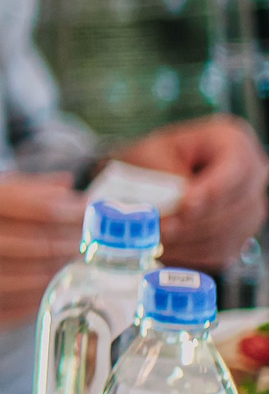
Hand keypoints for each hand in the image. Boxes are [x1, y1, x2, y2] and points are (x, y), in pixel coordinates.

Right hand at [0, 175, 85, 341]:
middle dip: (80, 239)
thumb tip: (62, 185)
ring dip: (67, 267)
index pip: (44, 205)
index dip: (77, 209)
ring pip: (47, 274)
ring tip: (74, 260)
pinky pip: (30, 304)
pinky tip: (47, 283)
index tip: (94, 210)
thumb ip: (7, 189)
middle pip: (52, 240)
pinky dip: (46, 293)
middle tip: (95, 238)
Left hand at [114, 115, 268, 268]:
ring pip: (231, 231)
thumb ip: (166, 178)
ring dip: (190, 240)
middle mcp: (250, 172)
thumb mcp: (148, 157)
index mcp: (231, 140)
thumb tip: (181, 204)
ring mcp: (249, 205)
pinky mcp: (239, 233)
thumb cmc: (148, 160)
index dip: (214, 190)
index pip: (236, 167)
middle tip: (161, 228)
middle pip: (238, 204)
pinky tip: (167, 247)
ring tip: (156, 239)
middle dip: (196, 221)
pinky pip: (223, 250)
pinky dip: (193, 252)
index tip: (187, 205)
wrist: (143, 180)